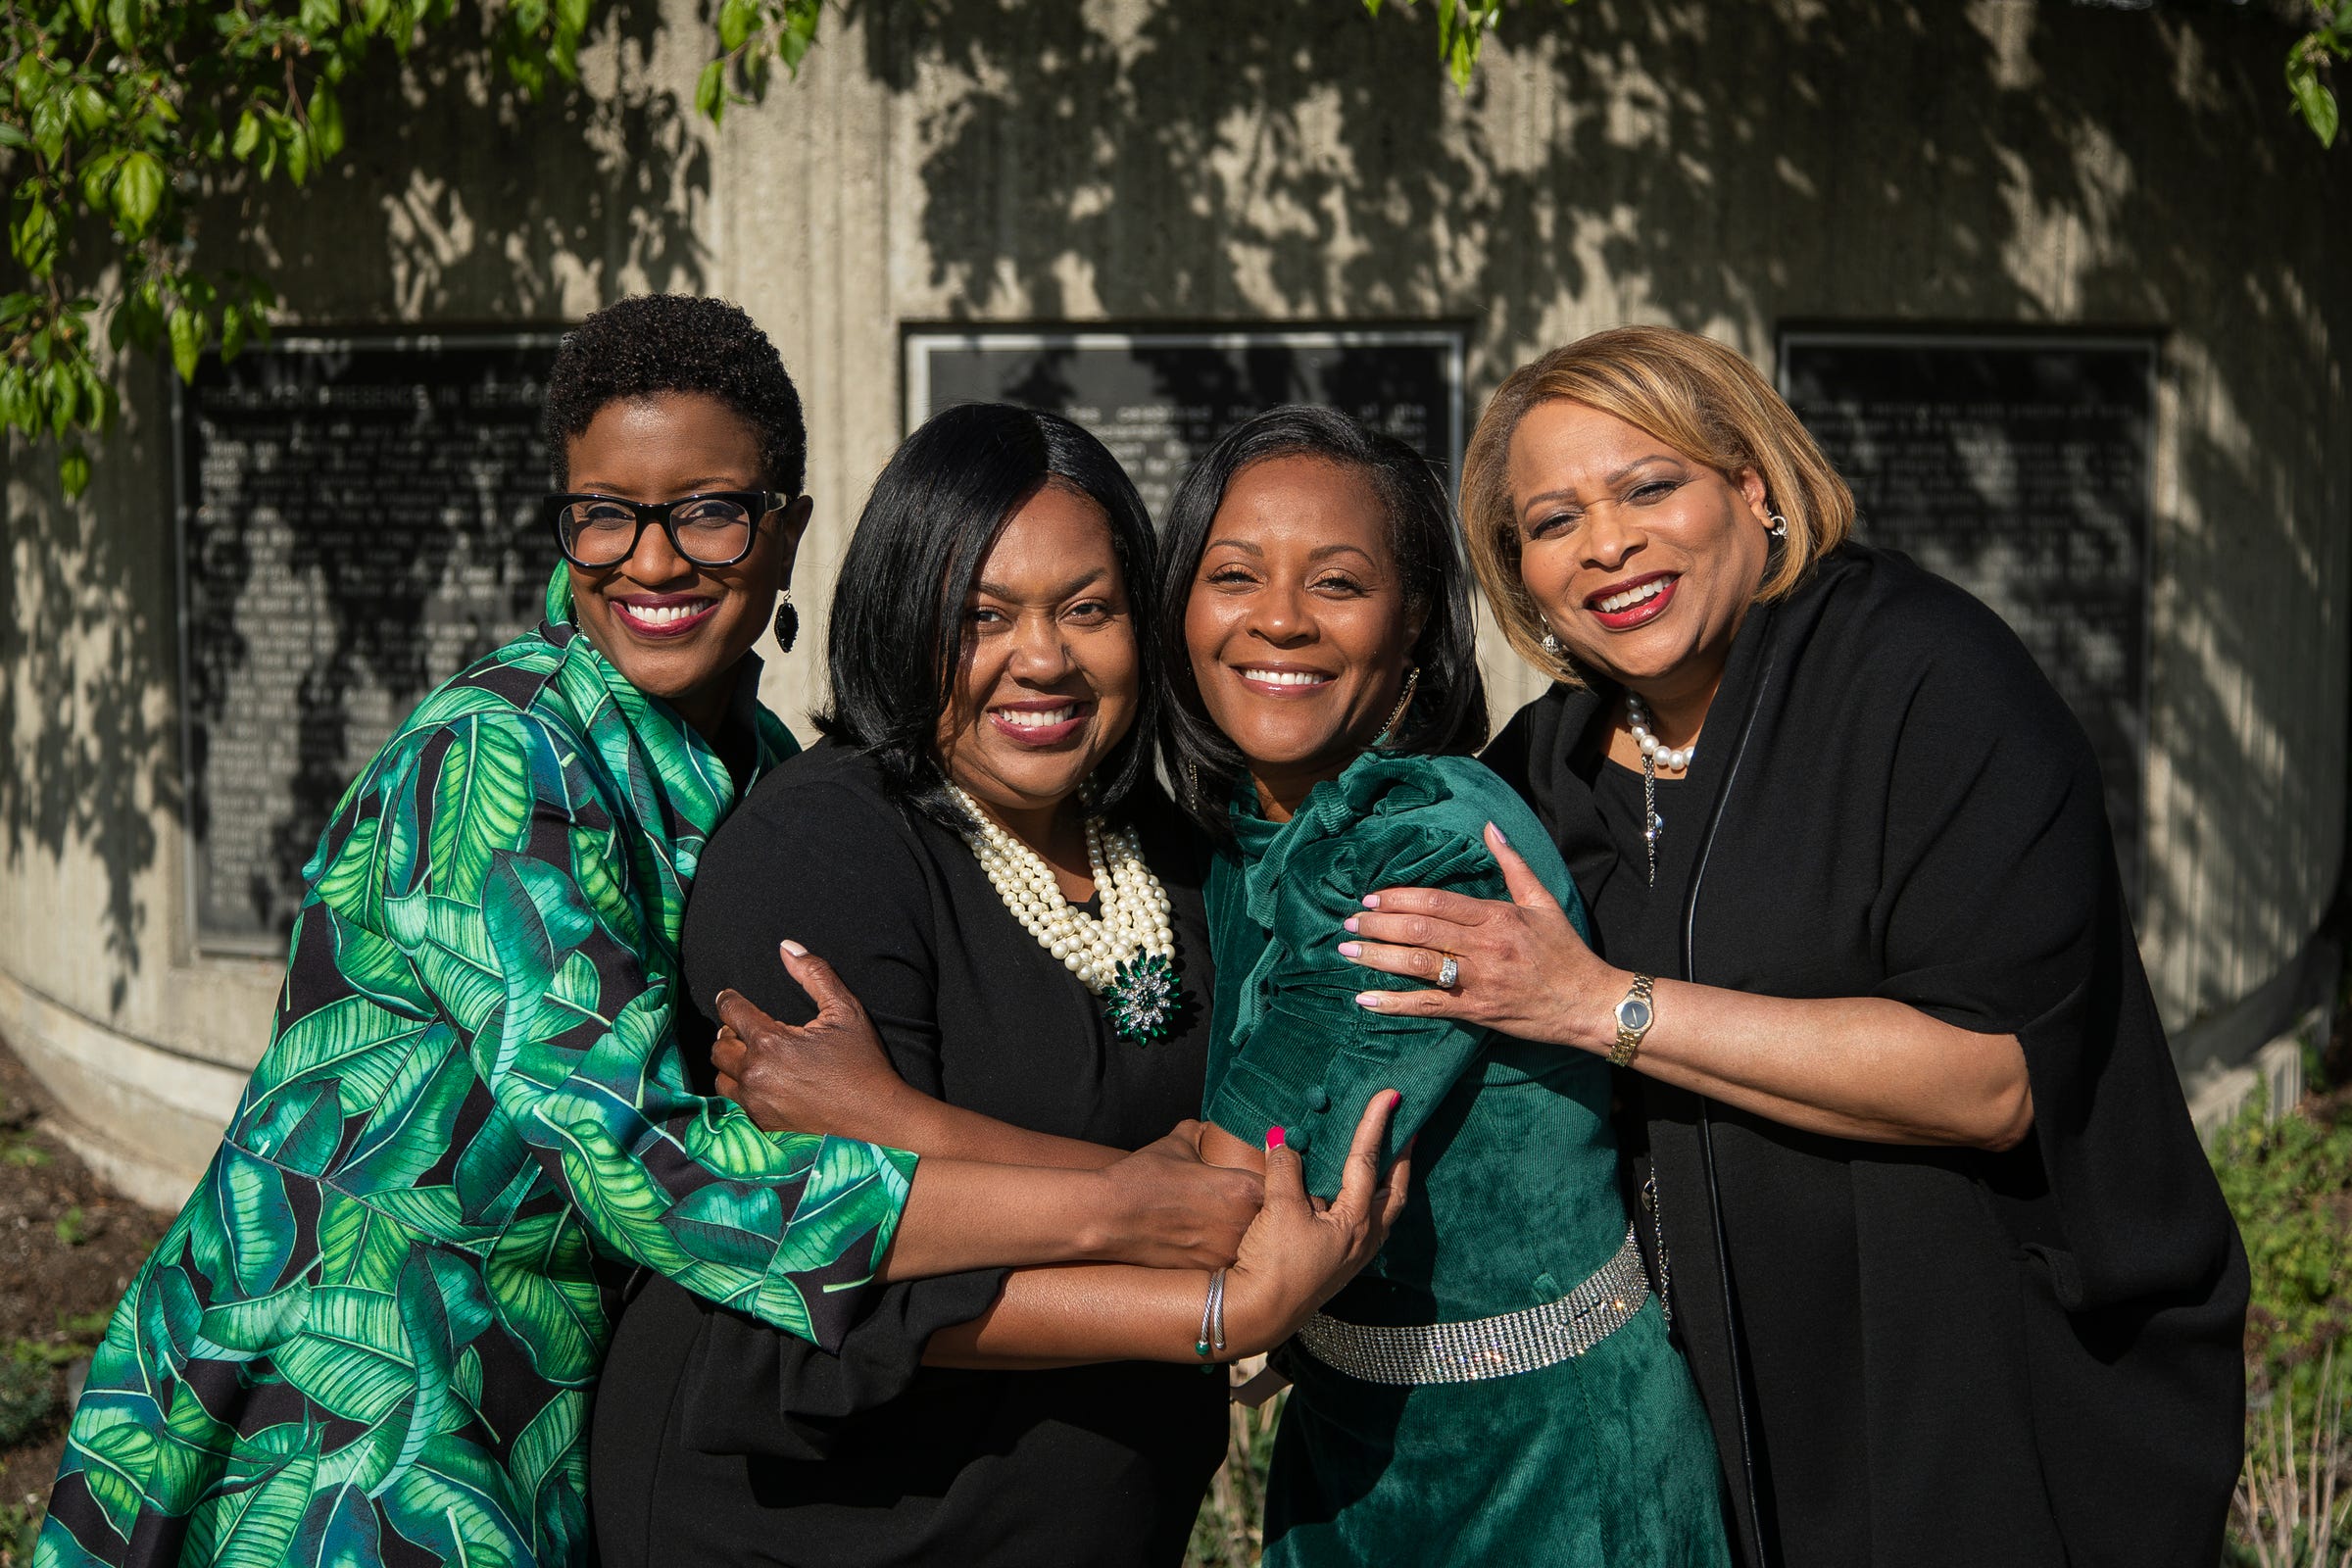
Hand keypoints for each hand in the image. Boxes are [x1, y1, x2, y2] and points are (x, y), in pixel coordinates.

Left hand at [711, 941, 916, 1136]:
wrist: (875, 1113)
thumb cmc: (862, 1059)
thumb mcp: (845, 1009)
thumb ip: (814, 973)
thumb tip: (786, 946)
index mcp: (770, 1042)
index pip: (731, 1011)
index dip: (729, 999)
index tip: (729, 996)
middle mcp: (755, 1073)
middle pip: (719, 1046)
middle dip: (729, 1032)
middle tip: (744, 1028)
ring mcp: (757, 1101)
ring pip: (721, 1076)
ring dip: (731, 1062)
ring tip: (749, 1054)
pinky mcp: (763, 1121)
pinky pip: (735, 1101)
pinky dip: (741, 1087)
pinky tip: (759, 1079)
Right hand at [1088, 1121, 1263, 1270]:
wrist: (1109, 1218)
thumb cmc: (1143, 1178)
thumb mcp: (1176, 1145)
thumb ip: (1199, 1133)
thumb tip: (1205, 1129)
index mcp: (1245, 1187)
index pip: (1282, 1186)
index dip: (1278, 1183)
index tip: (1273, 1182)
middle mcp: (1246, 1223)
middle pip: (1276, 1218)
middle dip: (1270, 1212)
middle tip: (1255, 1207)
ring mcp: (1230, 1252)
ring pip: (1259, 1244)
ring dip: (1254, 1236)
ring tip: (1231, 1227)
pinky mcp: (1211, 1272)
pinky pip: (1234, 1261)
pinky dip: (1229, 1251)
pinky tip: (1212, 1243)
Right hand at [1220, 1090, 1412, 1355]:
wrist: (1259, 1314)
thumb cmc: (1274, 1264)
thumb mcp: (1278, 1209)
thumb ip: (1284, 1169)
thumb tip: (1282, 1139)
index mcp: (1356, 1221)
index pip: (1368, 1161)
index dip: (1376, 1124)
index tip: (1391, 1095)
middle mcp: (1364, 1239)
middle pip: (1395, 1190)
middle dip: (1403, 1158)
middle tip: (1408, 1129)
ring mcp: (1353, 1255)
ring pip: (1382, 1210)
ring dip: (1388, 1181)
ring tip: (1387, 1157)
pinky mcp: (1337, 1264)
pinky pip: (1362, 1223)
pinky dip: (1364, 1201)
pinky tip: (1347, 1195)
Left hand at [1338, 822, 1622, 1054]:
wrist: (1588, 1003)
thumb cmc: (1565, 951)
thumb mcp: (1542, 901)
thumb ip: (1512, 864)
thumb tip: (1490, 828)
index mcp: (1496, 917)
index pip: (1437, 903)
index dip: (1399, 899)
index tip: (1370, 899)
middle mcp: (1484, 947)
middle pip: (1420, 931)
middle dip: (1378, 926)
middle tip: (1349, 924)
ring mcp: (1478, 981)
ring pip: (1417, 965)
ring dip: (1377, 958)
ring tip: (1347, 951)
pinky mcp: (1475, 1012)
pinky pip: (1428, 1006)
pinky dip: (1394, 1004)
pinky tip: (1365, 1000)